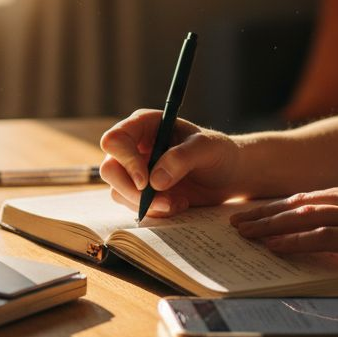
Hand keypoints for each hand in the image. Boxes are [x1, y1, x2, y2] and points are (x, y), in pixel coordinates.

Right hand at [99, 110, 241, 216]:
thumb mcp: (207, 148)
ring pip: (118, 191)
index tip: (146, 181)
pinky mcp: (141, 191)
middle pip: (110, 169)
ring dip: (147, 204)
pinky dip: (155, 211)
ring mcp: (135, 170)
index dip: (125, 161)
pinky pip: (133, 206)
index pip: (115, 140)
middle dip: (133, 191)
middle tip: (164, 201)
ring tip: (178, 203)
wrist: (227, 175)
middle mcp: (134, 146)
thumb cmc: (218, 153)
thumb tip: (154, 181)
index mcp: (144, 125)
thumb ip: (182, 158)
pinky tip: (178, 204)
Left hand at [229, 180, 337, 283]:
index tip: (256, 211)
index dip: (280, 204)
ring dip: (271, 225)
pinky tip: (276, 246)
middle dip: (265, 212)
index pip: (313, 196)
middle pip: (301, 202)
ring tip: (244, 234)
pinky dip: (296, 241)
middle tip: (236, 220)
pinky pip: (325, 237)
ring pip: (306, 216)